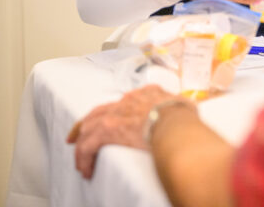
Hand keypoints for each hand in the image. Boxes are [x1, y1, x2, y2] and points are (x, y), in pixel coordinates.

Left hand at [66, 85, 192, 178]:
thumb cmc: (184, 118)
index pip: (122, 102)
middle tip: (76, 137)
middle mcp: (128, 100)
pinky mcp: (108, 129)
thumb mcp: (183, 106)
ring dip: (83, 146)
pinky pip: (87, 146)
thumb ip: (179, 107)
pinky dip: (84, 158)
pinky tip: (86, 169)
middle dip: (84, 125)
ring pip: (88, 128)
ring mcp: (116, 112)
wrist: (176, 124)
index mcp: (145, 93)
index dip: (112, 112)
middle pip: (98, 111)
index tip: (108, 120)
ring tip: (81, 161)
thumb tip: (188, 110)